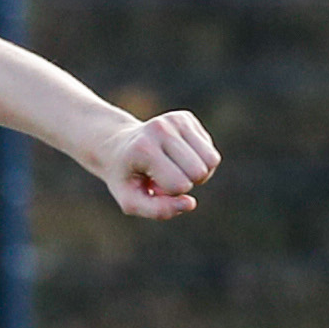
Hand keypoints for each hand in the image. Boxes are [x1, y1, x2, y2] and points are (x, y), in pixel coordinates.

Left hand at [100, 110, 218, 219]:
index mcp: (144, 148)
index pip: (180, 185)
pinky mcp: (186, 117)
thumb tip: (191, 203)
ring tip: (172, 168)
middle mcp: (161, 128)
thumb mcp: (131, 201)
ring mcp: (175, 119)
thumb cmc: (125, 177)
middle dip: (187, 183)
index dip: (170, 194)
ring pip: (213, 160)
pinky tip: (177, 157)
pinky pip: (211, 151)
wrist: (115, 145)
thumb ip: (159, 210)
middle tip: (163, 177)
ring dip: (197, 173)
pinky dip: (199, 161)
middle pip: (200, 172)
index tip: (151, 184)